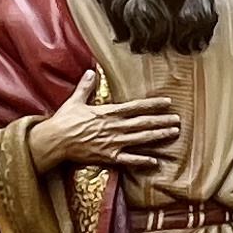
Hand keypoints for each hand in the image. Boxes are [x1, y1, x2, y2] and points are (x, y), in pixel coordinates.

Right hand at [40, 84, 182, 180]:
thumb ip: (86, 87)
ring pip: (140, 139)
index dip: (153, 105)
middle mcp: (113, 127)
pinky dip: (142, 161)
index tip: (167, 102)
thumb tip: (90, 71)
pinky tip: (155, 161)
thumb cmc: (64, 121)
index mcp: (107, 113)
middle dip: (161, 121)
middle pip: (142, 123)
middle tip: (178, 120)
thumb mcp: (75, 101)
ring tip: (173, 133)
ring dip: (158, 136)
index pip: (135, 107)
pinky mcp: (108, 157)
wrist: (55, 141)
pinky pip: (128, 160)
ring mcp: (112, 143)